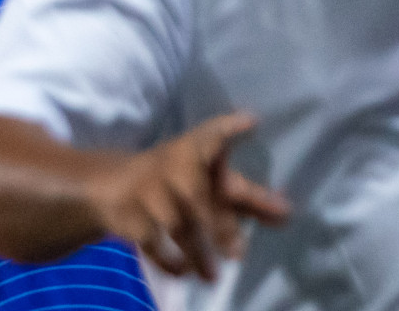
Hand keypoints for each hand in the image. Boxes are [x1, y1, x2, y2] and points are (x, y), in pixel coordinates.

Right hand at [83, 112, 288, 280]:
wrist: (113, 183)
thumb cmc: (176, 179)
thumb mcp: (207, 180)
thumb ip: (247, 199)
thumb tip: (285, 216)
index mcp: (194, 150)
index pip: (211, 136)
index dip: (227, 130)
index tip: (250, 123)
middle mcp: (172, 167)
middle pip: (197, 193)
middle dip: (218, 223)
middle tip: (239, 253)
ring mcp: (149, 192)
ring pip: (176, 225)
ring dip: (196, 252)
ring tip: (213, 276)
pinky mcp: (131, 216)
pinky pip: (151, 242)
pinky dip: (167, 260)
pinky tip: (183, 272)